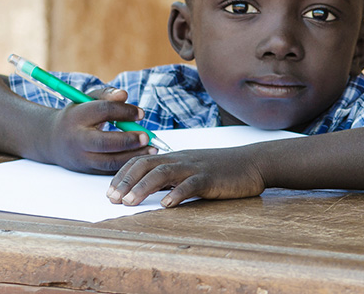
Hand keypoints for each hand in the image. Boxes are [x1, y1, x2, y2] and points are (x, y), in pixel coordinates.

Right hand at [38, 88, 153, 173]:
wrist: (52, 140)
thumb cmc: (77, 116)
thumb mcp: (86, 100)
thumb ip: (106, 94)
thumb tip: (124, 95)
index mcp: (77, 117)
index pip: (103, 111)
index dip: (124, 111)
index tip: (141, 114)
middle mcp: (77, 138)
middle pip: (104, 141)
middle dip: (128, 140)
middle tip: (147, 136)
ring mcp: (81, 157)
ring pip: (108, 160)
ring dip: (133, 156)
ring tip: (152, 149)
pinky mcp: (87, 169)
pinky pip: (110, 170)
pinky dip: (128, 165)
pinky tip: (142, 158)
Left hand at [107, 147, 265, 206]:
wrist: (255, 163)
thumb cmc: (224, 169)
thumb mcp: (194, 170)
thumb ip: (173, 177)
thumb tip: (150, 191)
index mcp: (176, 158)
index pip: (141, 161)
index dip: (122, 176)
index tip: (109, 192)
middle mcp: (182, 160)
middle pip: (146, 165)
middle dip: (125, 181)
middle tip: (111, 199)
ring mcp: (196, 168)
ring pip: (163, 173)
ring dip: (143, 187)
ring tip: (129, 202)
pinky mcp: (211, 178)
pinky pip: (191, 184)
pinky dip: (177, 194)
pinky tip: (166, 204)